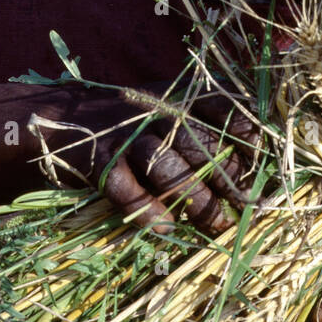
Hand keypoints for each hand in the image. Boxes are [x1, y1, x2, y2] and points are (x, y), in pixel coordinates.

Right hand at [32, 85, 261, 235]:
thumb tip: (252, 159)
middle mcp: (154, 110)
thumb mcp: (166, 104)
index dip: (245, 133)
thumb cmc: (129, 120)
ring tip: (215, 224)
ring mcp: (124, 135)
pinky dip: (146, 210)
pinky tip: (165, 227)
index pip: (220, 105)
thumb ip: (201, 122)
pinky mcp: (98, 160)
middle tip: (246, 207)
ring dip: (194, 197)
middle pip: (197, 142)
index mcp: (176, 94)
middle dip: (227, 176)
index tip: (261, 161)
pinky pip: (125, 188)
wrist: (61, 119)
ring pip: (165, 165)